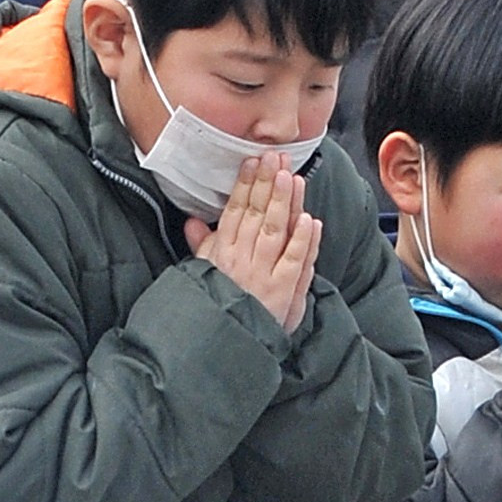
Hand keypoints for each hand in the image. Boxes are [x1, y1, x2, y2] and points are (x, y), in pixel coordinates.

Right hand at [187, 155, 319, 335]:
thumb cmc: (215, 306)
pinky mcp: (282, 291)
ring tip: (291, 176)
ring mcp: (262, 274)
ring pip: (275, 230)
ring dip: (284, 202)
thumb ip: (202, 247)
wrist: (225, 344)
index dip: (245, 185)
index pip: (235, 211)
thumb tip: (192, 221)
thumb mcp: (202, 275)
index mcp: (222, 252)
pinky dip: (302, 240)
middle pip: (256, 214)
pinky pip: (293, 261)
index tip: (252, 162)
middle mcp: (241, 259)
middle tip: (274, 157)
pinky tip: (309, 220)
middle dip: (266, 183)